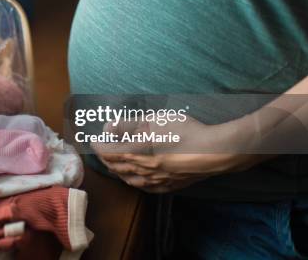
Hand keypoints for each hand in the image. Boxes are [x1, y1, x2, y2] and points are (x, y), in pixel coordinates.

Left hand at [91, 115, 267, 192]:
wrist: (215, 152)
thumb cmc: (185, 131)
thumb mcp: (154, 120)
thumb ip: (128, 124)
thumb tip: (108, 127)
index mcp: (137, 153)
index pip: (107, 152)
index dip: (98, 145)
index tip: (93, 138)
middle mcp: (143, 170)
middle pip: (116, 167)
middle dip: (105, 157)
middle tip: (102, 148)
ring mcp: (157, 181)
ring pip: (128, 179)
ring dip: (118, 170)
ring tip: (115, 162)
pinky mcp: (169, 186)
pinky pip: (145, 187)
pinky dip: (134, 181)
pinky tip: (136, 178)